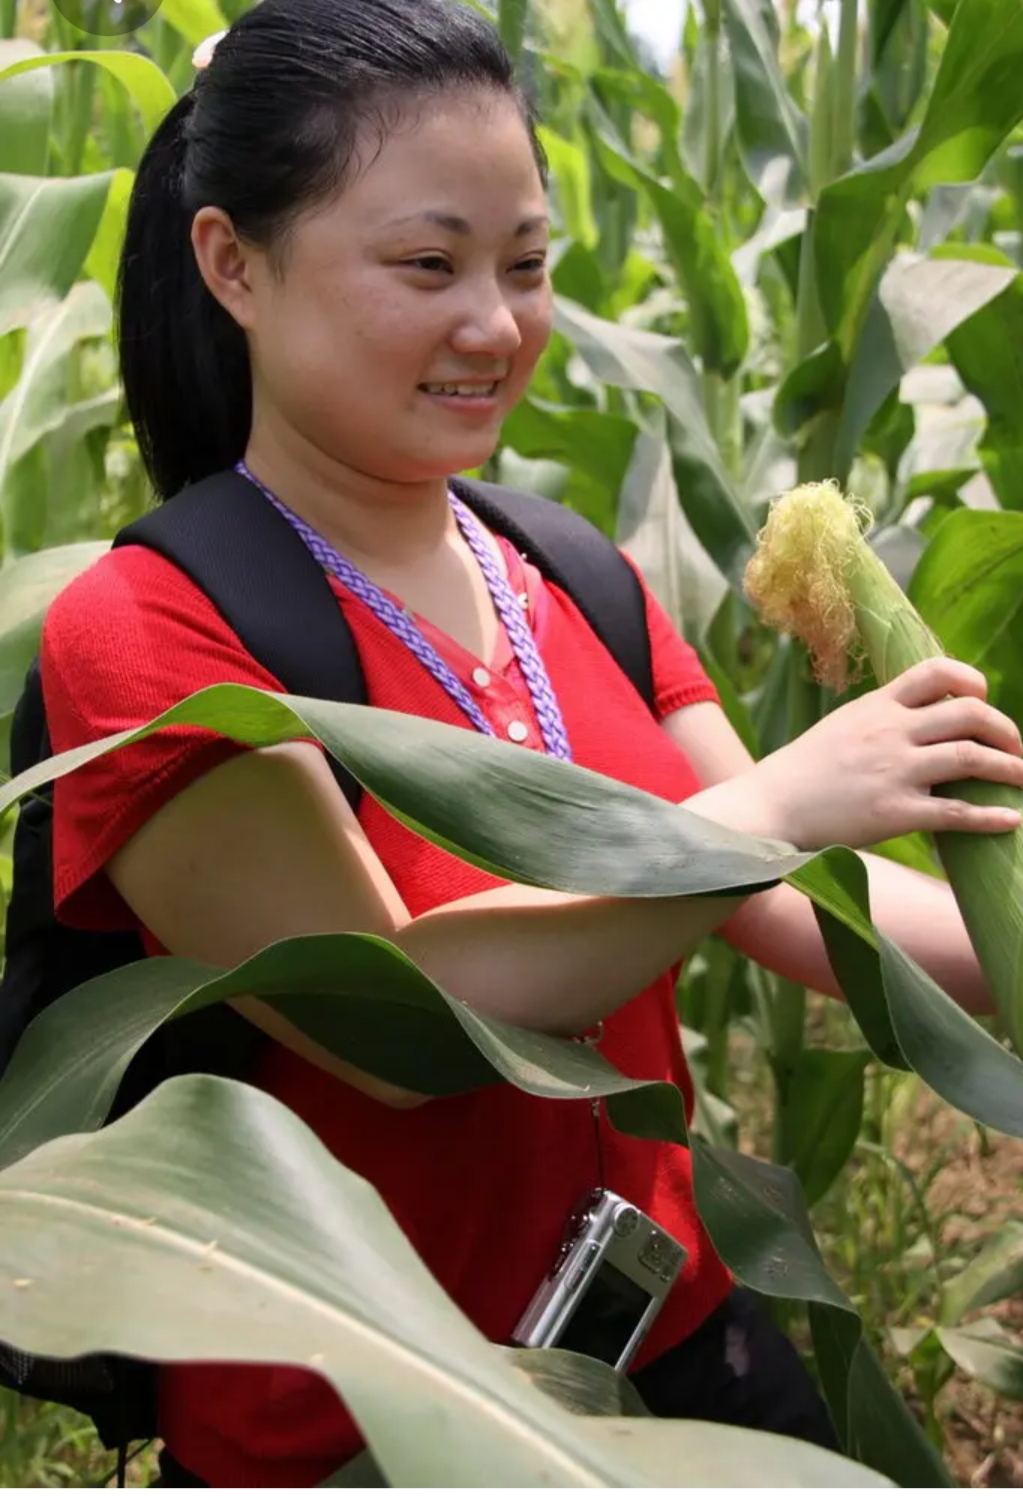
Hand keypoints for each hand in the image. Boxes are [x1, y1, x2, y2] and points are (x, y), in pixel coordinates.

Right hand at [747, 658, 1022, 850]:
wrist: (769, 806)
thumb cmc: (802, 771)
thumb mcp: (841, 726)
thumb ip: (881, 718)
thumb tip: (922, 718)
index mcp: (877, 706)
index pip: (936, 672)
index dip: (971, 680)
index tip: (982, 698)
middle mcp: (890, 732)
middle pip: (968, 713)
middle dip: (1004, 729)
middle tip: (1016, 748)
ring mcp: (894, 771)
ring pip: (971, 758)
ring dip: (1009, 768)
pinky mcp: (894, 812)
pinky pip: (956, 812)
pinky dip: (990, 816)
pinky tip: (1011, 820)